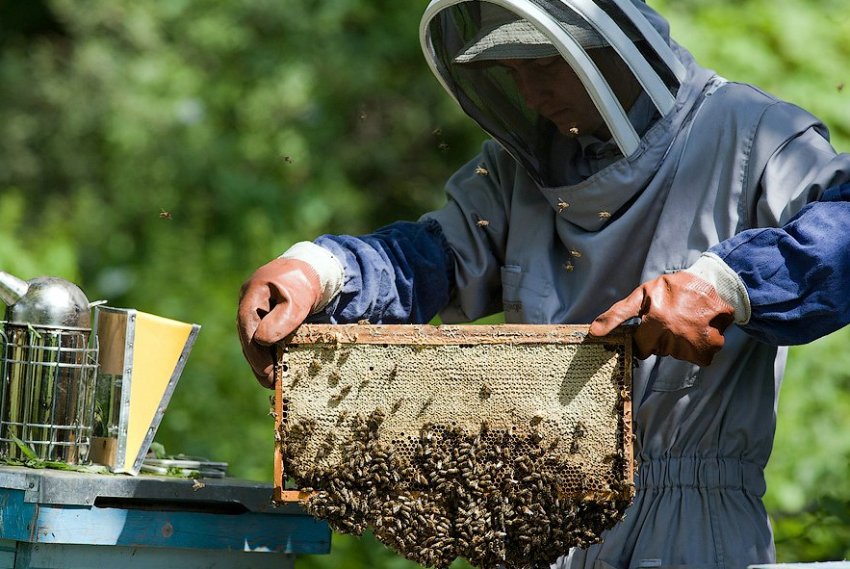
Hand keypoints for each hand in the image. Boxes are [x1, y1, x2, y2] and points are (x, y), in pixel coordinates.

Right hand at [237, 258, 320, 387]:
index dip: (255, 352)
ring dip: (261, 360)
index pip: (247, 326)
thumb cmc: (304, 283)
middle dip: (258, 361)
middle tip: (270, 382)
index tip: (266, 371)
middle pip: (248, 336)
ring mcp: (255, 309)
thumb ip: (281, 319)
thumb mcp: (297, 300)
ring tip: (272, 380)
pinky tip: (275, 368)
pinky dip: (268, 353)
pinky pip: (262, 337)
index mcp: (252, 294)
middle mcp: (249, 303)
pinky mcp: (264, 317)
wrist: (311, 270)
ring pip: (253, 339)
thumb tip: (261, 341)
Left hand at [589, 272, 734, 365]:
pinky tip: (698, 330)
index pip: (639, 346)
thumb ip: (617, 314)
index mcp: (655, 320)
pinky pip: (697, 358)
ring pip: (677, 355)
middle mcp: (673, 334)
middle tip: (670, 321)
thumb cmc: (674, 288)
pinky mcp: (709, 349)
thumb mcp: (642, 295)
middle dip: (660, 340)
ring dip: (679, 343)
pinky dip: (697, 348)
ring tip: (686, 322)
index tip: (650, 327)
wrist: (714, 282)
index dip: (643, 338)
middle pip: (658, 351)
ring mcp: (692, 343)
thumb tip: (594, 332)